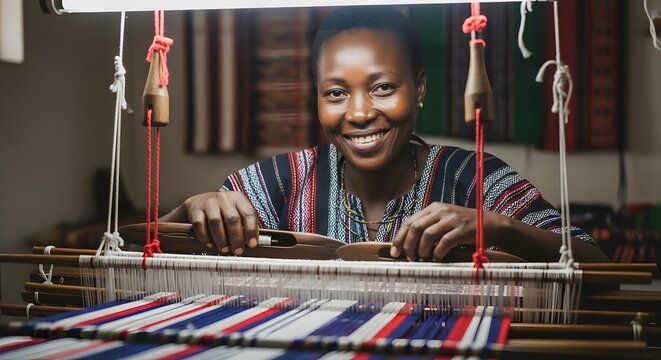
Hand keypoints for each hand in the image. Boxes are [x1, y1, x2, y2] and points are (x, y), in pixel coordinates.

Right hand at [168, 191, 258, 254]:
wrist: (199, 202)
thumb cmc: (222, 211)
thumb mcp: (236, 211)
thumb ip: (244, 224)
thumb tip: (252, 244)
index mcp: (238, 198)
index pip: (248, 213)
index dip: (251, 230)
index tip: (252, 244)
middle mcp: (224, 198)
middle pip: (232, 219)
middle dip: (236, 238)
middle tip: (238, 251)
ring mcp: (209, 203)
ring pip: (216, 222)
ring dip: (221, 239)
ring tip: (224, 249)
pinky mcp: (195, 210)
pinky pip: (200, 225)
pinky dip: (205, 237)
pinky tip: (210, 244)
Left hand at [390, 202, 504, 260]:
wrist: (491, 224)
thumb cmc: (465, 227)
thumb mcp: (445, 221)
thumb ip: (429, 228)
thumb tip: (408, 245)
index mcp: (434, 208)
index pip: (409, 222)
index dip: (399, 238)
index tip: (394, 252)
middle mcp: (441, 211)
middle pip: (415, 228)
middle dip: (408, 246)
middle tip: (409, 259)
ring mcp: (452, 219)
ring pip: (427, 235)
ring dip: (422, 251)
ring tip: (424, 259)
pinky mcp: (463, 229)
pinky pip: (444, 243)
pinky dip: (437, 253)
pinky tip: (438, 258)